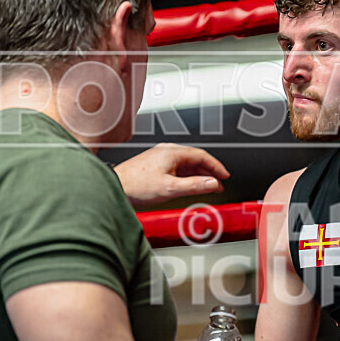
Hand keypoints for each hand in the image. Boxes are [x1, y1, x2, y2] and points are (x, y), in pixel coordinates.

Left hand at [113, 143, 229, 206]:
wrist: (115, 186)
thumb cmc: (135, 185)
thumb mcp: (170, 188)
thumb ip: (194, 185)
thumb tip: (213, 183)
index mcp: (172, 152)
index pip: (202, 155)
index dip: (216, 166)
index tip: (225, 176)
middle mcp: (167, 151)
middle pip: (195, 159)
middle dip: (209, 171)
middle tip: (219, 183)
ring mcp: (160, 157)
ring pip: (186, 164)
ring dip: (199, 174)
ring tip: (207, 186)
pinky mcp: (155, 165)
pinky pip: (177, 168)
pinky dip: (188, 176)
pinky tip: (190, 185)